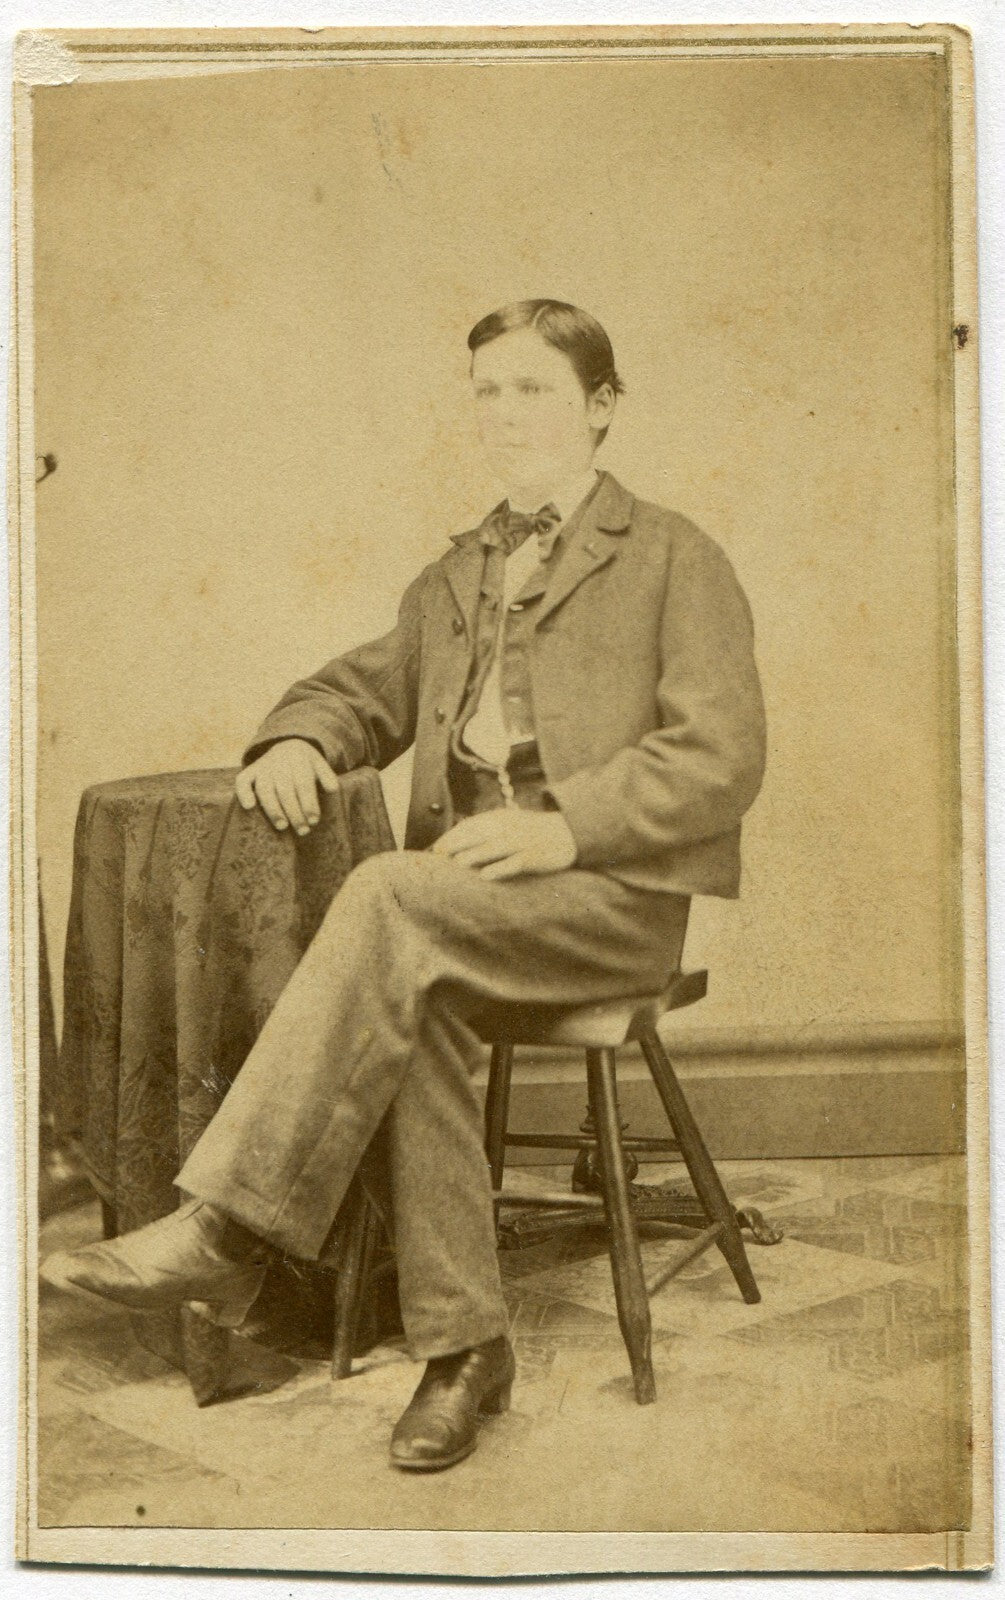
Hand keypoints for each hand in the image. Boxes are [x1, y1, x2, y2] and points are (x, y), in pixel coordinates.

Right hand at [235, 739, 339, 834]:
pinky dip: (243, 793)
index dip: (309, 803)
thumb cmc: (306, 764)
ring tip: (282, 827)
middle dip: (294, 813)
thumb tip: (333, 790)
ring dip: (273, 809)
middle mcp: (279, 762)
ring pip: (265, 789)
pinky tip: (249, 807)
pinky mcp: (250, 771)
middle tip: (302, 831)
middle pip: (285, 791)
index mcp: (299, 759)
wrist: (286, 744)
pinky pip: (242, 781)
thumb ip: (327, 777)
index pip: (303, 784)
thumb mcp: (320, 765)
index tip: (314, 821)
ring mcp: (263, 767)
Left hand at [432, 808, 577, 880]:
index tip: (436, 849)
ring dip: (474, 856)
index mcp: (500, 819)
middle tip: (439, 858)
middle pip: (477, 835)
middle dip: (456, 845)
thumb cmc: (532, 832)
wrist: (568, 833)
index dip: (451, 837)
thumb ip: (486, 831)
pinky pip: (514, 863)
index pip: (470, 826)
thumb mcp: (509, 824)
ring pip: (493, 848)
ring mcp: (520, 842)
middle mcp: (508, 828)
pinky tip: (485, 876)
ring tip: (457, 864)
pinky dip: (500, 869)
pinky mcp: (533, 857)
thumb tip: (457, 844)